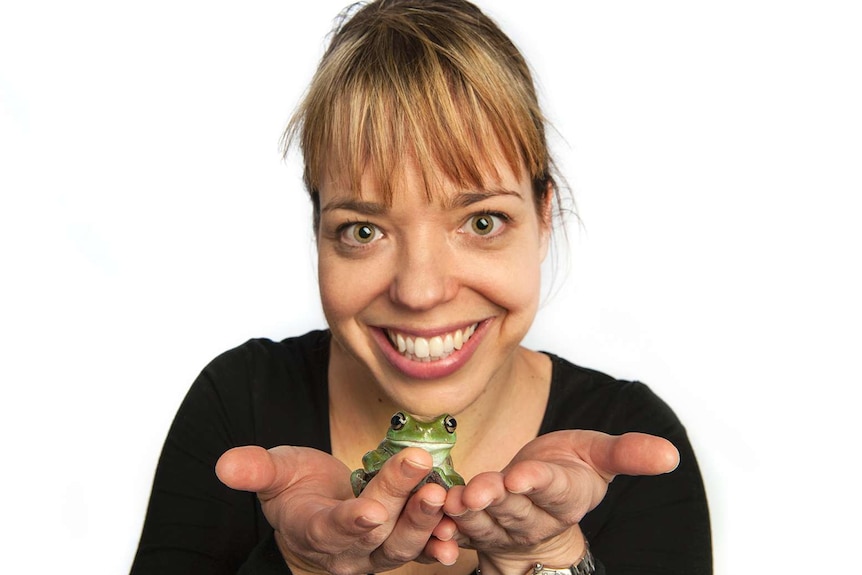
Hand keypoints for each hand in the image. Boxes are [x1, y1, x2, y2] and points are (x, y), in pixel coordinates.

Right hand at [216, 446, 459, 574]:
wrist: (315, 520)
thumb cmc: (296, 492)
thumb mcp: (275, 475)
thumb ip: (256, 470)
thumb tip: (224, 464)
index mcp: (315, 529)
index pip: (335, 528)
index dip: (352, 521)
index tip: (371, 509)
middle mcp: (349, 550)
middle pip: (377, 530)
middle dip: (400, 499)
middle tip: (421, 466)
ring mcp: (376, 554)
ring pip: (404, 545)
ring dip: (425, 521)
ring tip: (443, 493)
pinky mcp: (399, 548)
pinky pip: (423, 551)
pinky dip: (440, 543)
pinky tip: (457, 530)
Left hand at [435, 431, 678, 573]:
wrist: (545, 500)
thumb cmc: (572, 471)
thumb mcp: (600, 456)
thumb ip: (628, 453)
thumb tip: (670, 454)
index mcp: (564, 494)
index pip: (551, 489)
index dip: (536, 484)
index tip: (520, 476)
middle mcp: (534, 516)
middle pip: (512, 508)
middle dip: (494, 500)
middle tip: (476, 492)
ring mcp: (504, 525)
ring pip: (483, 520)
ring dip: (464, 513)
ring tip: (449, 500)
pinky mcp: (478, 528)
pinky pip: (459, 531)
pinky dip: (445, 527)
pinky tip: (432, 514)